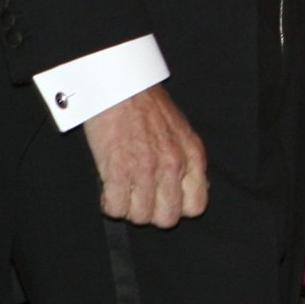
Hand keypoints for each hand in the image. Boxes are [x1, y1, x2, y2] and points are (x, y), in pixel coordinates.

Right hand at [82, 84, 207, 227]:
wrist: (120, 85)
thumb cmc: (147, 106)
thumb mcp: (181, 131)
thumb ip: (188, 161)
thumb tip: (194, 191)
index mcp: (192, 155)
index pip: (196, 206)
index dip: (178, 207)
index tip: (164, 200)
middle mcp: (173, 165)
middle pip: (167, 218)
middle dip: (152, 212)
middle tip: (139, 196)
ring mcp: (147, 170)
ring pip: (140, 217)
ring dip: (128, 207)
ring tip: (123, 187)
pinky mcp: (119, 171)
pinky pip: (116, 209)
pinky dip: (109, 203)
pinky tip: (108, 187)